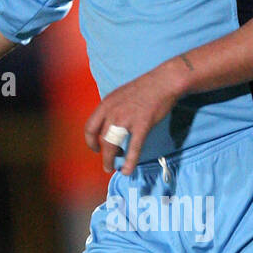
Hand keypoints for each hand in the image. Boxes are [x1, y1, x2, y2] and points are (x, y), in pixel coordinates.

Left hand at [84, 59, 184, 174]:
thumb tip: (110, 126)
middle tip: (107, 164)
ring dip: (111, 160)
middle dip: (103, 155)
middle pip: (102, 139)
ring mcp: (126, 119)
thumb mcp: (120, 95)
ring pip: (112, 145)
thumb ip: (112, 110)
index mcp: (106, 104)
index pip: (90, 127)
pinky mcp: (142, 125)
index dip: (90, 141)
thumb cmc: (144, 88)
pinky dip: (130, 162)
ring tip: (114, 169)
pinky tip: (128, 170)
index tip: (95, 148)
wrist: (163, 82)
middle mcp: (112, 112)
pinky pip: (133, 148)